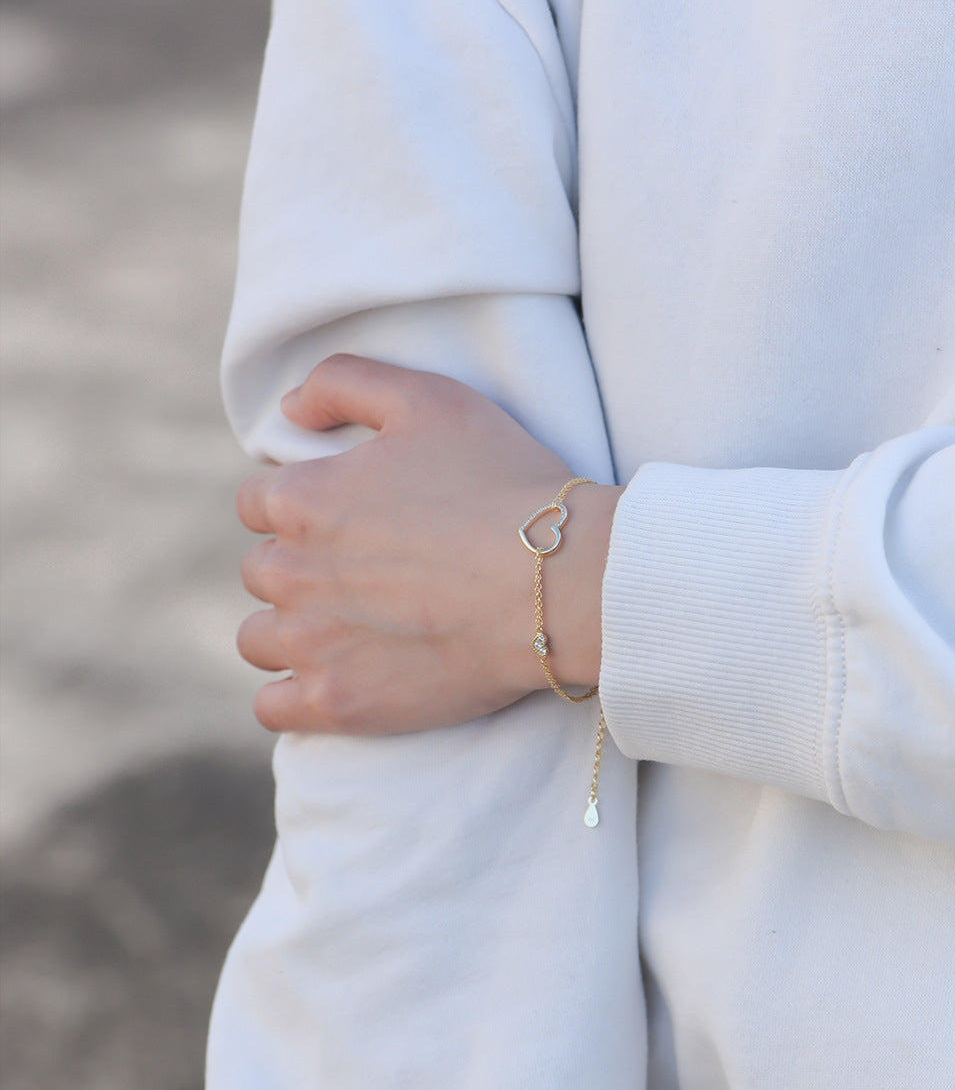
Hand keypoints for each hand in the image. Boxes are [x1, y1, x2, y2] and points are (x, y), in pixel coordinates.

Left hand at [235, 354, 620, 734]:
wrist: (561, 581)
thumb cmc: (503, 484)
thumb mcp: (429, 397)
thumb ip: (344, 381)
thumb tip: (288, 409)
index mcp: (302, 500)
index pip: (258, 503)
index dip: (301, 506)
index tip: (348, 519)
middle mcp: (290, 573)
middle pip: (262, 570)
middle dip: (301, 567)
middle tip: (364, 572)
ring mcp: (310, 644)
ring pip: (259, 638)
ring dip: (290, 630)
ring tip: (346, 628)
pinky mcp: (338, 704)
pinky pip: (273, 708)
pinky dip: (290, 696)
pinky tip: (329, 681)